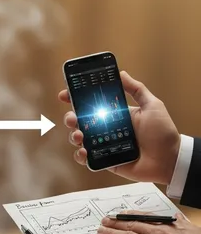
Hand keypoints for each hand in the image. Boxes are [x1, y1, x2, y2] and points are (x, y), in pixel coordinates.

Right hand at [58, 71, 180, 183]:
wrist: (169, 159)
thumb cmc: (163, 133)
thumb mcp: (152, 105)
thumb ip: (137, 89)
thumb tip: (122, 73)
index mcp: (114, 114)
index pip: (91, 104)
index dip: (75, 99)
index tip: (64, 95)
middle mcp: (106, 128)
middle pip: (80, 121)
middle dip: (70, 118)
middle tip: (72, 118)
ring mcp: (103, 144)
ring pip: (79, 138)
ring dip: (73, 135)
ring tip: (79, 135)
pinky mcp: (104, 160)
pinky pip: (86, 158)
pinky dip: (80, 155)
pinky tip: (84, 151)